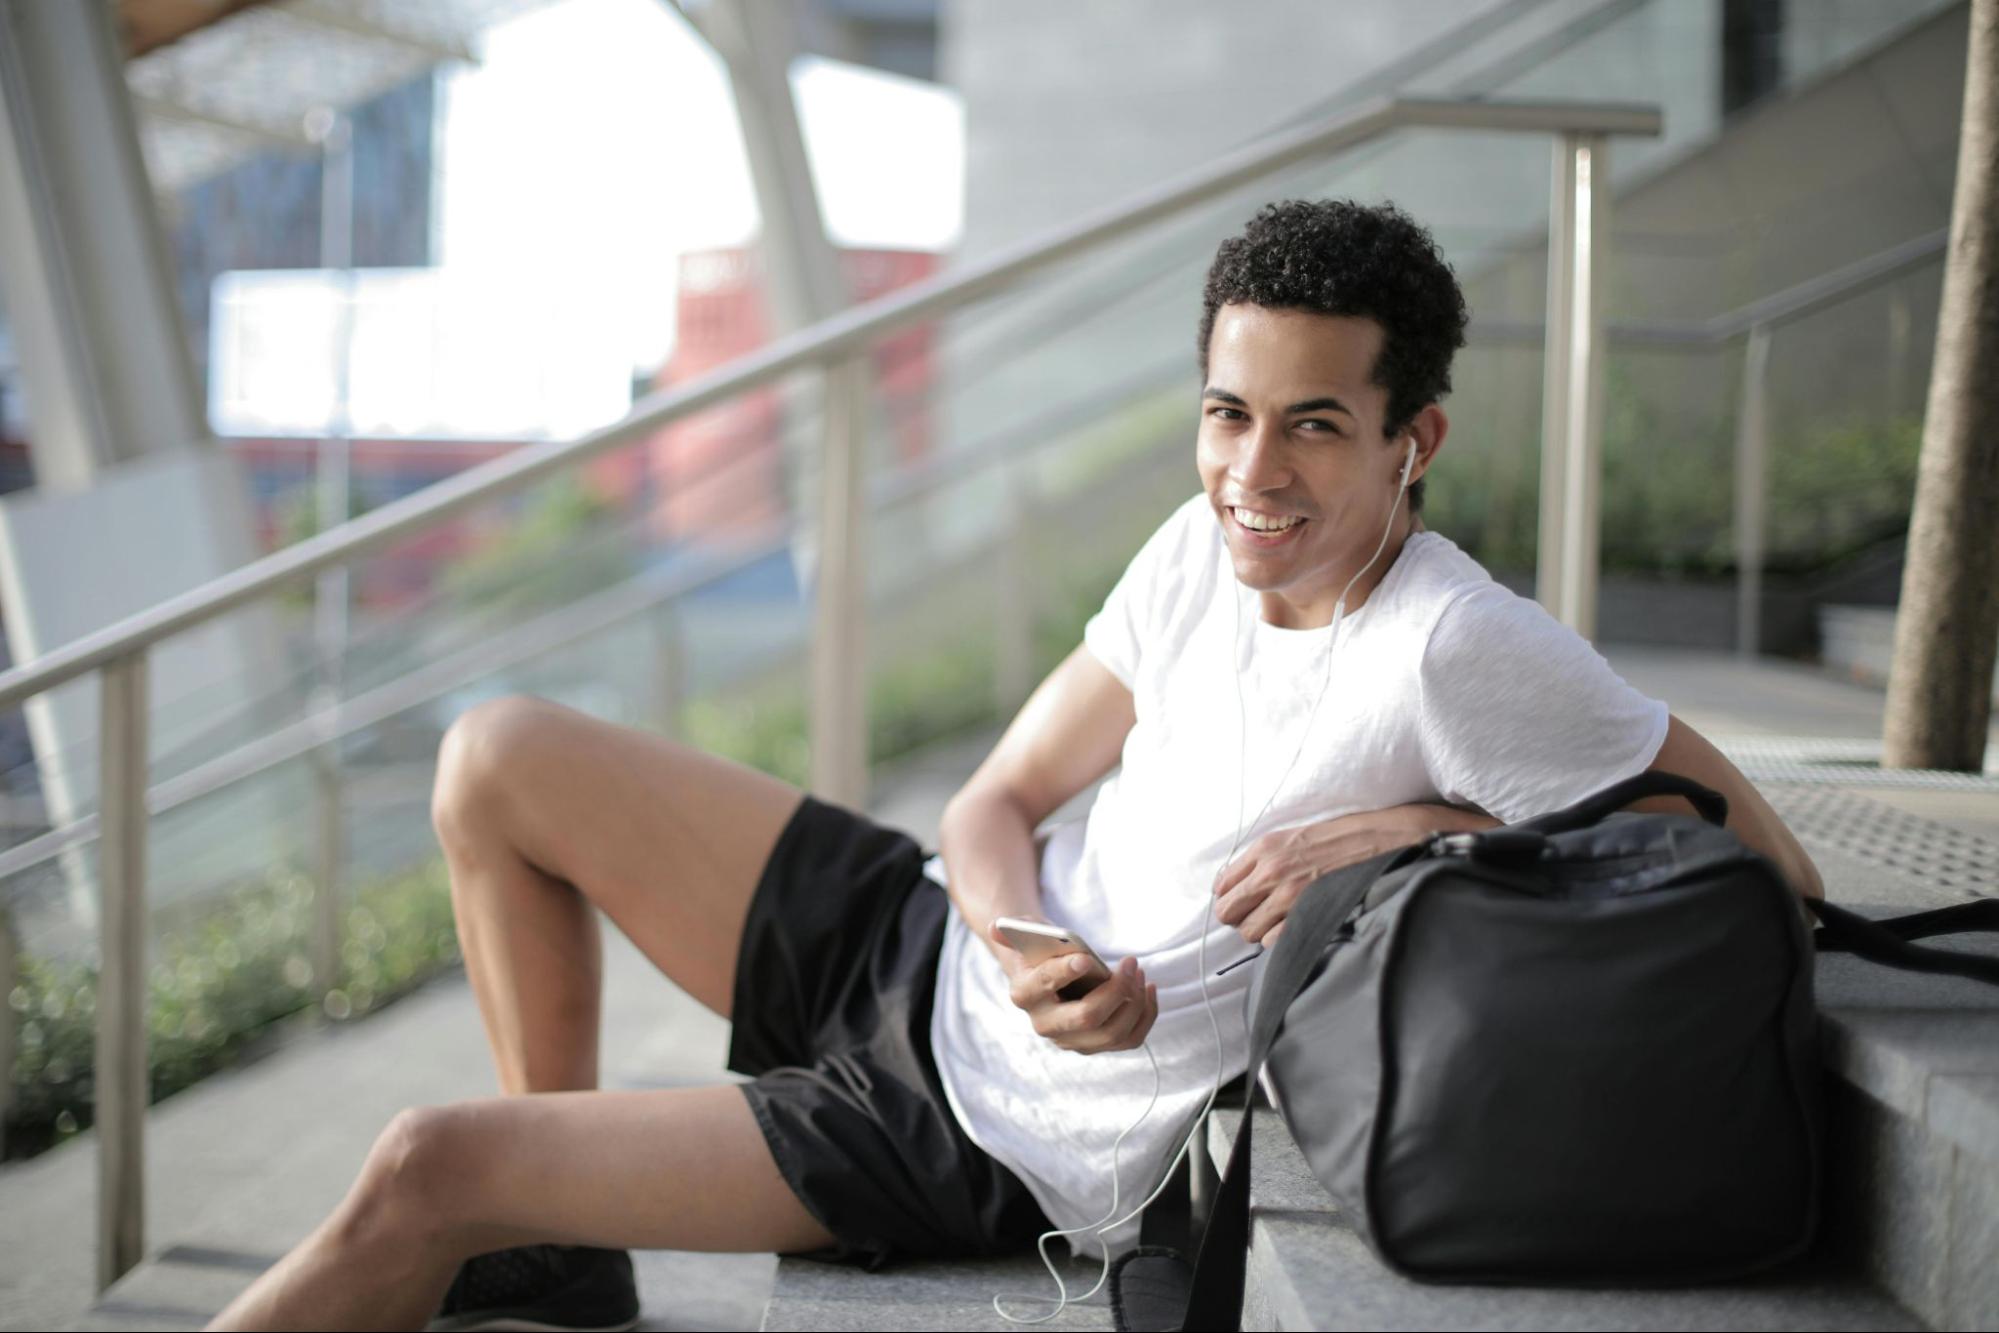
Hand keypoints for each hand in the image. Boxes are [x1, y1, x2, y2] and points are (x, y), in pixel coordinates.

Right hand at [987, 922, 1157, 1054]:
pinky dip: (1146, 1015)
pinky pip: (1130, 1039)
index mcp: (1024, 994)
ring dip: (1134, 1002)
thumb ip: (1013, 928)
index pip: (1043, 986)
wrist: (1048, 978)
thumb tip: (996, 926)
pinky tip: (1149, 988)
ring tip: (1138, 972)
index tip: (1086, 959)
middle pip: (1085, 1018)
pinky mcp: (1097, 1044)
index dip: (1063, 973)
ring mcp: (1072, 1040)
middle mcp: (1046, 1024)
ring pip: (1112, 1033)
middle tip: (1131, 963)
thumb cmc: (1040, 952)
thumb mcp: (1026, 936)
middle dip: (1115, 991)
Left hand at [1213, 802, 1497, 946]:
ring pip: (1249, 932)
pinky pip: (1275, 942)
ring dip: (1260, 932)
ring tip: (1280, 924)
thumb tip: (1237, 885)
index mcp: (1265, 848)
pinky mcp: (1308, 913)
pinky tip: (1297, 929)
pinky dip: (1281, 941)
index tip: (1242, 903)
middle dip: (1240, 918)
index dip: (1230, 899)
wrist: (1385, 839)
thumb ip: (1263, 859)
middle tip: (1258, 917)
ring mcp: (1289, 895)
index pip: (1222, 887)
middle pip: (1228, 913)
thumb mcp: (1294, 836)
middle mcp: (1271, 870)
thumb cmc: (1342, 838)